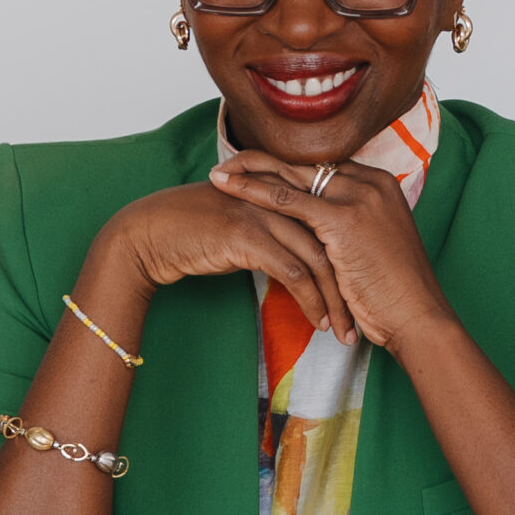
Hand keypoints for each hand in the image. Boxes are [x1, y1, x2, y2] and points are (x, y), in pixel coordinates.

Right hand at [97, 178, 354, 339]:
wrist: (149, 234)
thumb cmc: (191, 232)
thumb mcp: (241, 224)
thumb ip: (274, 229)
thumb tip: (302, 256)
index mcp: (279, 187)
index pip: (330, 219)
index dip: (351, 255)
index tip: (364, 288)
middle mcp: (275, 194)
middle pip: (332, 237)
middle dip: (351, 280)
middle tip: (366, 314)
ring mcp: (262, 212)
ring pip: (318, 256)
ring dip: (335, 298)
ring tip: (345, 327)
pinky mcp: (246, 234)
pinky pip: (293, 271)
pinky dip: (311, 300)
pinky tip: (318, 321)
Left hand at [207, 151, 456, 352]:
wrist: (417, 315)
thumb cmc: (394, 289)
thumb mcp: (372, 244)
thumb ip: (349, 225)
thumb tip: (318, 224)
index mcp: (381, 184)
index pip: (322, 166)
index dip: (285, 167)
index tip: (255, 168)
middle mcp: (371, 182)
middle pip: (305, 163)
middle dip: (262, 162)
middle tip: (228, 163)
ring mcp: (358, 197)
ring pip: (290, 176)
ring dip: (249, 172)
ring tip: (217, 173)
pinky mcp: (342, 218)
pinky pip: (286, 199)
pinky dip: (253, 191)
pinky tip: (227, 188)